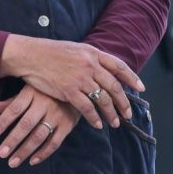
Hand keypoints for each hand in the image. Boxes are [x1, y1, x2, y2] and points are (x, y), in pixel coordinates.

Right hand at [0, 35, 143, 129]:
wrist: (31, 55)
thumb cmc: (51, 52)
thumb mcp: (76, 49)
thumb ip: (91, 58)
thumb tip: (103, 67)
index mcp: (93, 53)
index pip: (119, 66)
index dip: (132, 78)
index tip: (141, 88)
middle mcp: (90, 65)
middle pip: (114, 86)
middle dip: (124, 102)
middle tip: (129, 114)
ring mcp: (80, 78)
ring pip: (103, 99)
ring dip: (111, 113)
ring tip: (115, 123)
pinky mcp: (69, 90)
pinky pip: (87, 107)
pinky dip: (94, 118)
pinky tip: (98, 124)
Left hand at [0, 85, 79, 167]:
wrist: (77, 87)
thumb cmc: (48, 90)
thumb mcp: (31, 90)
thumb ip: (13, 101)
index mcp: (33, 93)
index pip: (15, 108)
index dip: (3, 121)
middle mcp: (45, 104)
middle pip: (26, 124)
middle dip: (13, 140)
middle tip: (1, 153)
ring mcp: (57, 115)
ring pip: (39, 136)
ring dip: (25, 151)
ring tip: (13, 162)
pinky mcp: (67, 125)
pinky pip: (54, 142)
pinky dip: (43, 153)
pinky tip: (32, 161)